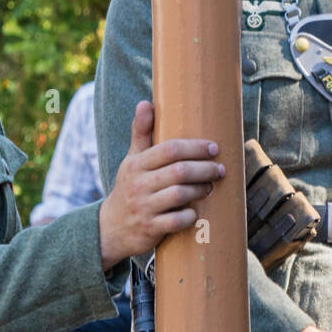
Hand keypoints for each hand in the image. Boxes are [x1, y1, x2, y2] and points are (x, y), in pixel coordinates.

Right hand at [98, 101, 222, 269]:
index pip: (169, 149)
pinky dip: (189, 216)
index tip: (213, 148)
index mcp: (136, 164)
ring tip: (210, 187)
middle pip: (179, 171)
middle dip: (204, 169)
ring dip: (199, 189)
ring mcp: (144, 207)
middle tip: (219, 169)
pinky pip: (175, 220)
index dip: (195, 147)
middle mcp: (139, 184)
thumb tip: (145, 103)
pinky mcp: (150, 228)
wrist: (112, 227)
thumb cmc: (129, 187)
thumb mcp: (132, 160)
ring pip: (179, 194)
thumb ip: (141, 133)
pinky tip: (195, 212)